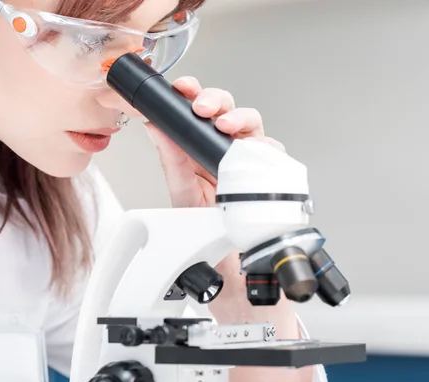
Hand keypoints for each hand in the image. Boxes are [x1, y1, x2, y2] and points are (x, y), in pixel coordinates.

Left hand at [145, 76, 284, 207]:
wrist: (223, 247)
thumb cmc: (202, 219)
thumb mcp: (181, 188)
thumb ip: (170, 157)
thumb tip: (155, 125)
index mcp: (199, 141)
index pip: (197, 105)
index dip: (192, 90)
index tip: (183, 88)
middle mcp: (224, 142)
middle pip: (226, 105)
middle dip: (215, 100)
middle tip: (203, 109)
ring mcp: (246, 152)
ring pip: (251, 120)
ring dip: (239, 117)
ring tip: (226, 126)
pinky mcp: (265, 166)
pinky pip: (273, 148)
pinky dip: (267, 145)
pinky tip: (255, 148)